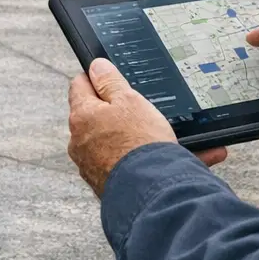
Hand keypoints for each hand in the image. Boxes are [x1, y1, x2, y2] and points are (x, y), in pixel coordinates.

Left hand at [68, 59, 226, 196]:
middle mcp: (80, 142)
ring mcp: (92, 166)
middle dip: (121, 112)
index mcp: (82, 116)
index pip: (80, 85)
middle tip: (144, 109)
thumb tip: (96, 66)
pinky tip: (178, 156)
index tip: (113, 79)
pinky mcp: (108, 184)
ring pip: (118, 142)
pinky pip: (130, 164)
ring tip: (170, 138)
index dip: (98, 78)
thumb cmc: (139, 143)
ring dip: (140, 138)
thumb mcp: (129, 100)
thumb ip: (110, 81)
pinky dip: (148, 160)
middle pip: (98, 116)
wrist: (151, 193)